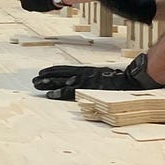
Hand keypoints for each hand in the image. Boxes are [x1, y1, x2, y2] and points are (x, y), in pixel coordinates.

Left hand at [32, 54, 164, 99]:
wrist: (131, 80)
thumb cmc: (120, 79)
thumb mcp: (103, 76)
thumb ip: (93, 77)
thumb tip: (84, 81)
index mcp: (87, 71)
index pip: (66, 70)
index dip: (53, 71)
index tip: (42, 72)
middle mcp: (84, 74)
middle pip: (60, 75)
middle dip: (46, 78)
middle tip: (33, 80)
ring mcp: (85, 81)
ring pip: (62, 81)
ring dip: (48, 83)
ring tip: (36, 85)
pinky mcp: (88, 89)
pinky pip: (71, 91)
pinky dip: (59, 92)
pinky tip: (50, 95)